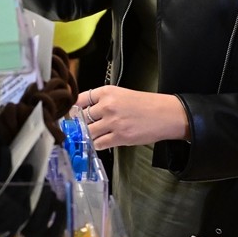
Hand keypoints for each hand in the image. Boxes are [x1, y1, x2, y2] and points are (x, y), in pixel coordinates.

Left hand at [73, 85, 188, 149]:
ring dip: (88, 135)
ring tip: (93, 135)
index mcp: (106, 92)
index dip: (74, 109)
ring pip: (88, 132)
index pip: (79, 100)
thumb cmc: (145, 104)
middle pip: (82, 117)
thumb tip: (83, 110)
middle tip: (82, 128)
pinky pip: (99, 143)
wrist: (165, 114)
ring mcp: (112, 122)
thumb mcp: (121, 94)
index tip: (71, 115)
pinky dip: (97, 144)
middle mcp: (107, 106)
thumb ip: (102, 100)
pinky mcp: (119, 137)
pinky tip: (101, 142)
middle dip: (81, 124)